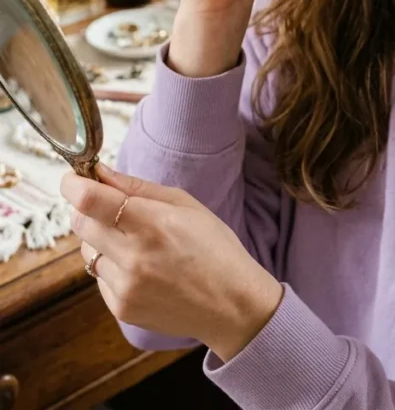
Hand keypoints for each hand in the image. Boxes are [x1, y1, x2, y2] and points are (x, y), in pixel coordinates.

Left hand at [61, 164, 282, 361]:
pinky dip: (111, 265)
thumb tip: (99, 173)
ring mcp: (125, 287)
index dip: (73, 185)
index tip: (74, 179)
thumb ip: (138, 188)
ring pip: (86, 250)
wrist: (232, 305)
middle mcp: (133, 257)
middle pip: (80, 222)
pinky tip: (141, 267)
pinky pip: (99, 276)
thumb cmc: (214, 247)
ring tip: (134, 241)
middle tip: (108, 205)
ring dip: (100, 239)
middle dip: (87, 208)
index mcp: (152, 224)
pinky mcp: (121, 308)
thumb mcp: (185, 204)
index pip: (90, 201)